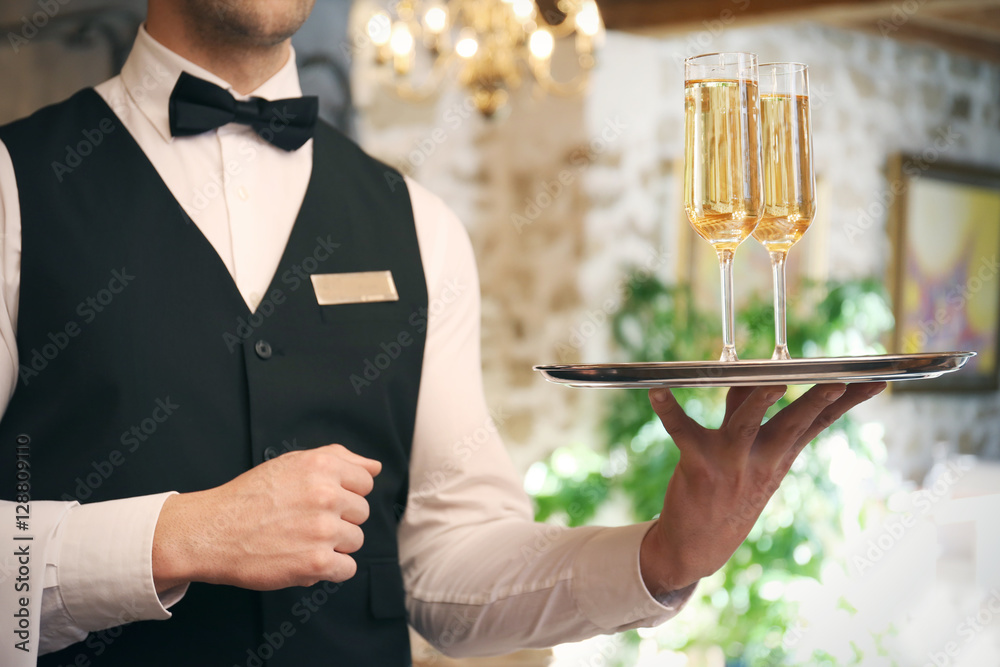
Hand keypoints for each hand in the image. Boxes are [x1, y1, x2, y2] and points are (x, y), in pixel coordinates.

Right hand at [152, 444, 380, 592]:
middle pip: (361, 513)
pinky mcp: (317, 562)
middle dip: (339, 519)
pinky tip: (305, 560)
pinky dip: (330, 570)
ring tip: (301, 540)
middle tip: (304, 522)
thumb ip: (338, 459)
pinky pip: (347, 569)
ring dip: (334, 545)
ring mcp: (323, 530)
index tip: (320, 501)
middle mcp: (326, 495)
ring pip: (355, 541)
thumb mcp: (292, 463)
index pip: (365, 482)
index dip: (344, 494)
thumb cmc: (251, 497)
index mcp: (322, 466)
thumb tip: (375, 467)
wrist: (213, 532)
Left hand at [639, 382, 885, 595]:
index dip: (849, 402)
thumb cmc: (728, 491)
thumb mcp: (751, 456)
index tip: (876, 380)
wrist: (698, 546)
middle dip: (816, 401)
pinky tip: (657, 392)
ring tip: (771, 384)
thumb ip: (748, 412)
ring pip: (747, 423)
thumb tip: (756, 378)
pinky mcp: (699, 465)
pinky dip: (669, 410)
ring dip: (757, 401)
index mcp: (781, 455)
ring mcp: (732, 463)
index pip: (821, 423)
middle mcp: (763, 459)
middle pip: (794, 422)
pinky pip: (683, 431)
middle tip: (836, 382)